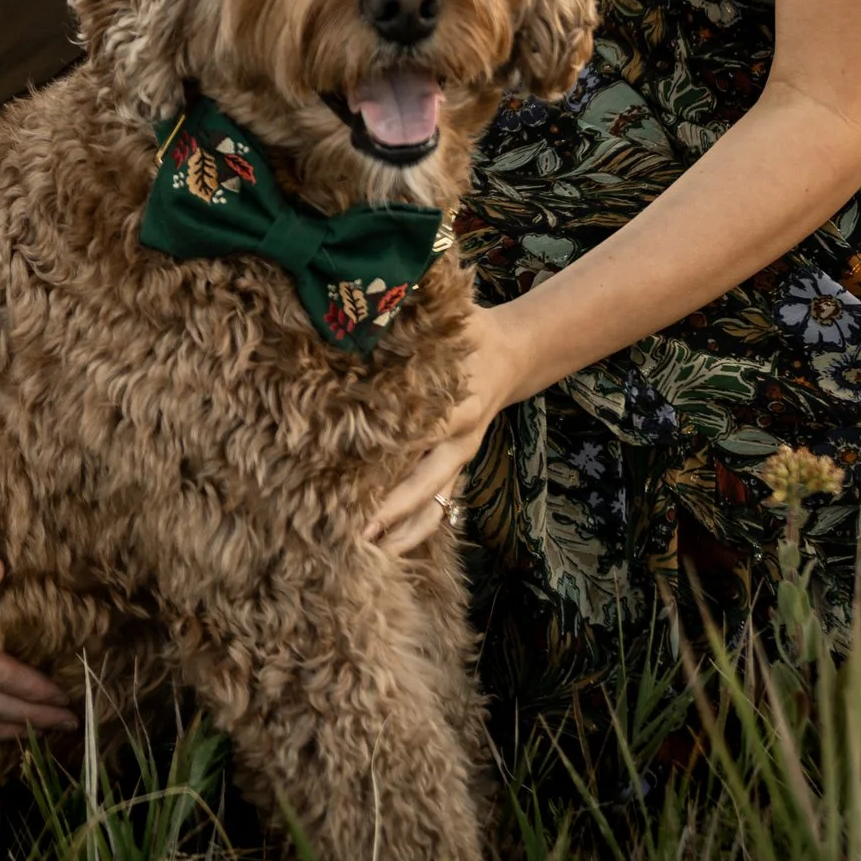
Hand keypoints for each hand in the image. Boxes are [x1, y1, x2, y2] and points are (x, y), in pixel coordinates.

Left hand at [363, 305, 530, 552]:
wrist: (514, 354)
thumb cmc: (470, 333)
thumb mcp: (450, 319)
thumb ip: (415, 317)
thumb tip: (371, 306)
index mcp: (455, 406)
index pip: (417, 437)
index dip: (385, 455)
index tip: (346, 470)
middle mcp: (459, 440)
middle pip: (424, 484)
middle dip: (392, 510)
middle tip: (354, 531)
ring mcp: (460, 458)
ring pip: (434, 505)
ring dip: (404, 531)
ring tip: (368, 554)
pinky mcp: (458, 467)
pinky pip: (439, 505)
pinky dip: (417, 526)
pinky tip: (388, 546)